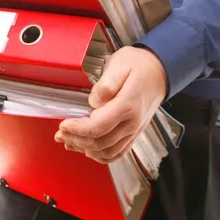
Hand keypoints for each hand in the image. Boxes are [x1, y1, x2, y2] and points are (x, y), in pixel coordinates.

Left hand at [54, 46, 167, 163]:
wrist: (159, 71)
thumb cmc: (138, 65)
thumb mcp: (120, 64)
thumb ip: (106, 84)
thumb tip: (94, 101)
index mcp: (127, 105)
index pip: (98, 127)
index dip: (77, 129)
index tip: (64, 124)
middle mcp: (132, 122)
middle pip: (100, 142)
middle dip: (76, 140)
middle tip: (60, 134)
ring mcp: (134, 130)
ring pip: (107, 151)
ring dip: (85, 149)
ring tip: (68, 141)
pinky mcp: (133, 133)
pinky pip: (117, 152)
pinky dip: (100, 155)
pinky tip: (87, 150)